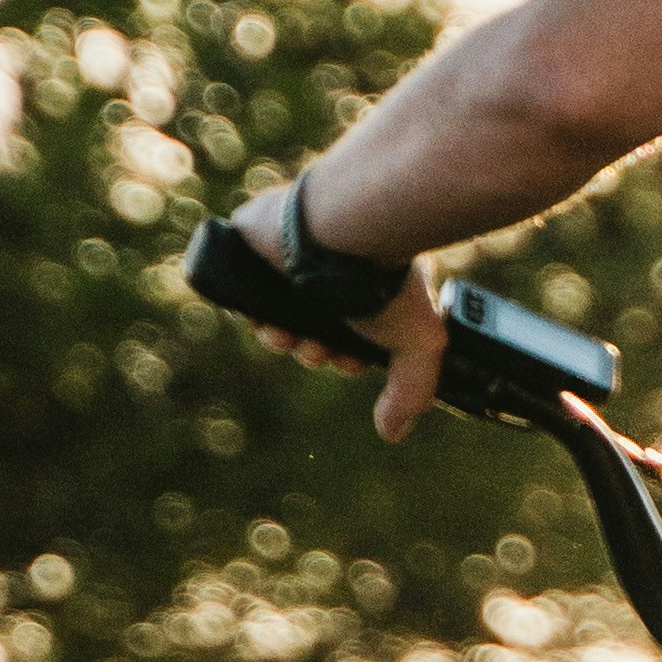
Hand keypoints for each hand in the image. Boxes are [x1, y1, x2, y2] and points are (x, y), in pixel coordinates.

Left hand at [236, 173, 444, 425]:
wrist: (344, 228)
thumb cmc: (385, 280)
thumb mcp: (418, 343)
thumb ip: (412, 390)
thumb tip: (393, 432)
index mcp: (368, 277)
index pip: (352, 327)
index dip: (346, 355)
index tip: (348, 363)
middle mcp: (331, 262)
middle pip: (313, 323)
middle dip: (314, 349)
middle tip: (318, 351)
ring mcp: (291, 248)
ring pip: (278, 309)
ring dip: (283, 337)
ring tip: (288, 338)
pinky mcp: (254, 238)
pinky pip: (243, 284)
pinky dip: (251, 310)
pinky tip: (265, 321)